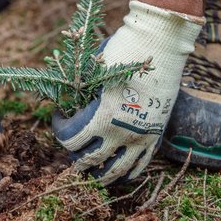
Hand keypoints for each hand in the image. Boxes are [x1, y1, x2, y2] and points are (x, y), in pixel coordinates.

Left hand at [52, 0, 202, 183]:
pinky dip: (129, 173)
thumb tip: (69, 99)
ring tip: (93, 175)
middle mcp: (119, 133)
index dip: (58, 130)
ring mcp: (139, 137)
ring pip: (116, 169)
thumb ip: (82, 89)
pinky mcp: (155, 135)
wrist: (162, 44)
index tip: (58, 118)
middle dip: (76, 159)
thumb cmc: (123, 50)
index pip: (70, 139)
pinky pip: (141, 164)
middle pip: (90, 159)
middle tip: (72, 153)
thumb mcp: (95, 69)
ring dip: (100, 176)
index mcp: (101, 116)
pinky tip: (121, 175)